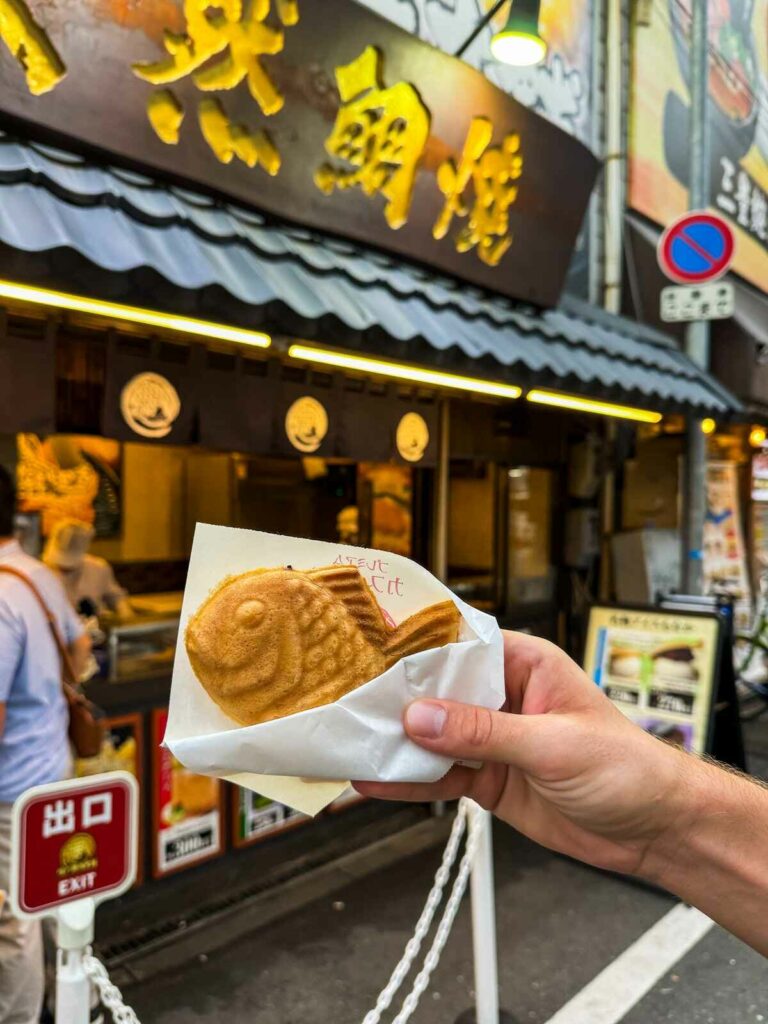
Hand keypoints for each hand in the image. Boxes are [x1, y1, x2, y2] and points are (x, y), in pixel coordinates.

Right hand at [355, 631, 691, 876]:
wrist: (656, 830)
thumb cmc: (628, 767)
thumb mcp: (553, 743)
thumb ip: (484, 731)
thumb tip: (421, 716)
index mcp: (526, 664)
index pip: (462, 647)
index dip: (418, 649)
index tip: (373, 653)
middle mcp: (505, 696)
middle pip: (438, 692)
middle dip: (398, 700)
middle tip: (349, 703)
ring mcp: (494, 740)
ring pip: (434, 736)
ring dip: (398, 743)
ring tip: (351, 743)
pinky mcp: (490, 779)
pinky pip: (442, 777)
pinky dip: (411, 782)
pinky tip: (376, 783)